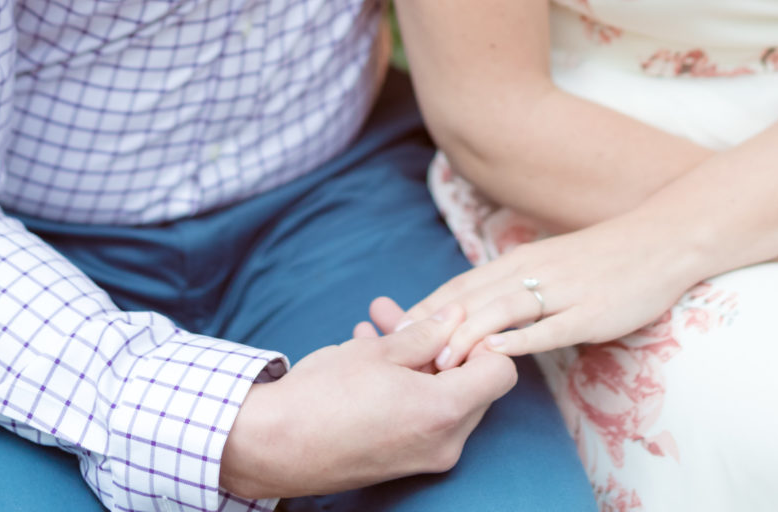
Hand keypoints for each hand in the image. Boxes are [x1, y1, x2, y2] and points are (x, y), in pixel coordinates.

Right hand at [218, 307, 516, 499]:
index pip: (501, 372)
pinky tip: (368, 351)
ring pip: (444, 398)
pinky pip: (421, 417)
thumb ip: (425, 331)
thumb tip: (455, 314)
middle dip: (448, 346)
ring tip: (379, 325)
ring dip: (420, 361)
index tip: (452, 322)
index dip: (482, 340)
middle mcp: (444, 443)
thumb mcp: (378, 350)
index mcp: (444, 412)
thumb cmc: (325, 395)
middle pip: (475, 387)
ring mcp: (424, 458)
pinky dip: (407, 386)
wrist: (275, 445)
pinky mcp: (402, 462)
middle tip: (411, 317)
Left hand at [403, 218, 701, 366]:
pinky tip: (496, 354)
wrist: (657, 241)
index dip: (424, 309)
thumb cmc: (601, 258)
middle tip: (397, 351)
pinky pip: (548, 327)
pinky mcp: (589, 312)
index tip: (391, 331)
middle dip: (433, 325)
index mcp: (518, 261)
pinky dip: (519, 340)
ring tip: (438, 361)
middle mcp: (531, 271)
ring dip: (467, 335)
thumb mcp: (548, 264)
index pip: (459, 287)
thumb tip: (476, 311)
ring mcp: (561, 292)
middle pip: (471, 298)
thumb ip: (514, 285)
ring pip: (502, 311)